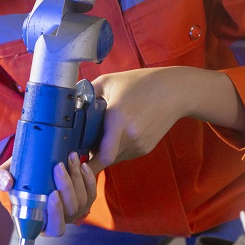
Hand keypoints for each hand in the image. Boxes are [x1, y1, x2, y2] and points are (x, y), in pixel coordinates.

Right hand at [0, 152, 96, 236]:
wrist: (33, 165)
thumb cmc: (18, 175)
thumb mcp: (5, 174)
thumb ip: (0, 178)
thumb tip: (7, 183)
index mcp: (40, 222)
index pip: (54, 228)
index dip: (56, 214)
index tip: (53, 194)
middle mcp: (60, 219)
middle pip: (71, 211)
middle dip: (67, 187)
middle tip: (58, 166)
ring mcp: (74, 210)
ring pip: (83, 200)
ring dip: (77, 179)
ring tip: (70, 157)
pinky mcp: (84, 198)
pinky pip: (91, 193)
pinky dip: (89, 179)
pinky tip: (82, 165)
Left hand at [87, 67, 244, 174]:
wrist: (175, 92)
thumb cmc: (141, 83)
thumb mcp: (110, 81)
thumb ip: (87, 92)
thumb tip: (69, 101)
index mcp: (118, 119)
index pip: (101, 156)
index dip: (86, 163)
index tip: (75, 159)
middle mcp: (130, 136)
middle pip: (104, 159)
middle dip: (92, 155)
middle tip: (83, 144)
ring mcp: (140, 144)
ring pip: (115, 158)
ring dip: (105, 151)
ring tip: (102, 134)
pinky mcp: (146, 148)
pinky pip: (125, 154)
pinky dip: (117, 148)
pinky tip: (118, 132)